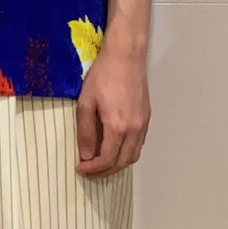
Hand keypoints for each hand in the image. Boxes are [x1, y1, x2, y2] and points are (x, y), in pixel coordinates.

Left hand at [75, 46, 149, 177]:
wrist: (126, 56)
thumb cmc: (102, 76)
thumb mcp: (86, 103)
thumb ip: (85, 132)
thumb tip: (86, 155)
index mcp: (118, 127)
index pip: (107, 159)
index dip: (93, 168)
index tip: (80, 168)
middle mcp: (134, 129)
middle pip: (122, 162)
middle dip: (105, 172)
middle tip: (89, 171)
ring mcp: (143, 124)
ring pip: (133, 156)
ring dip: (117, 164)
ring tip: (101, 164)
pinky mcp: (146, 118)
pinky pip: (138, 145)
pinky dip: (126, 153)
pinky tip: (114, 149)